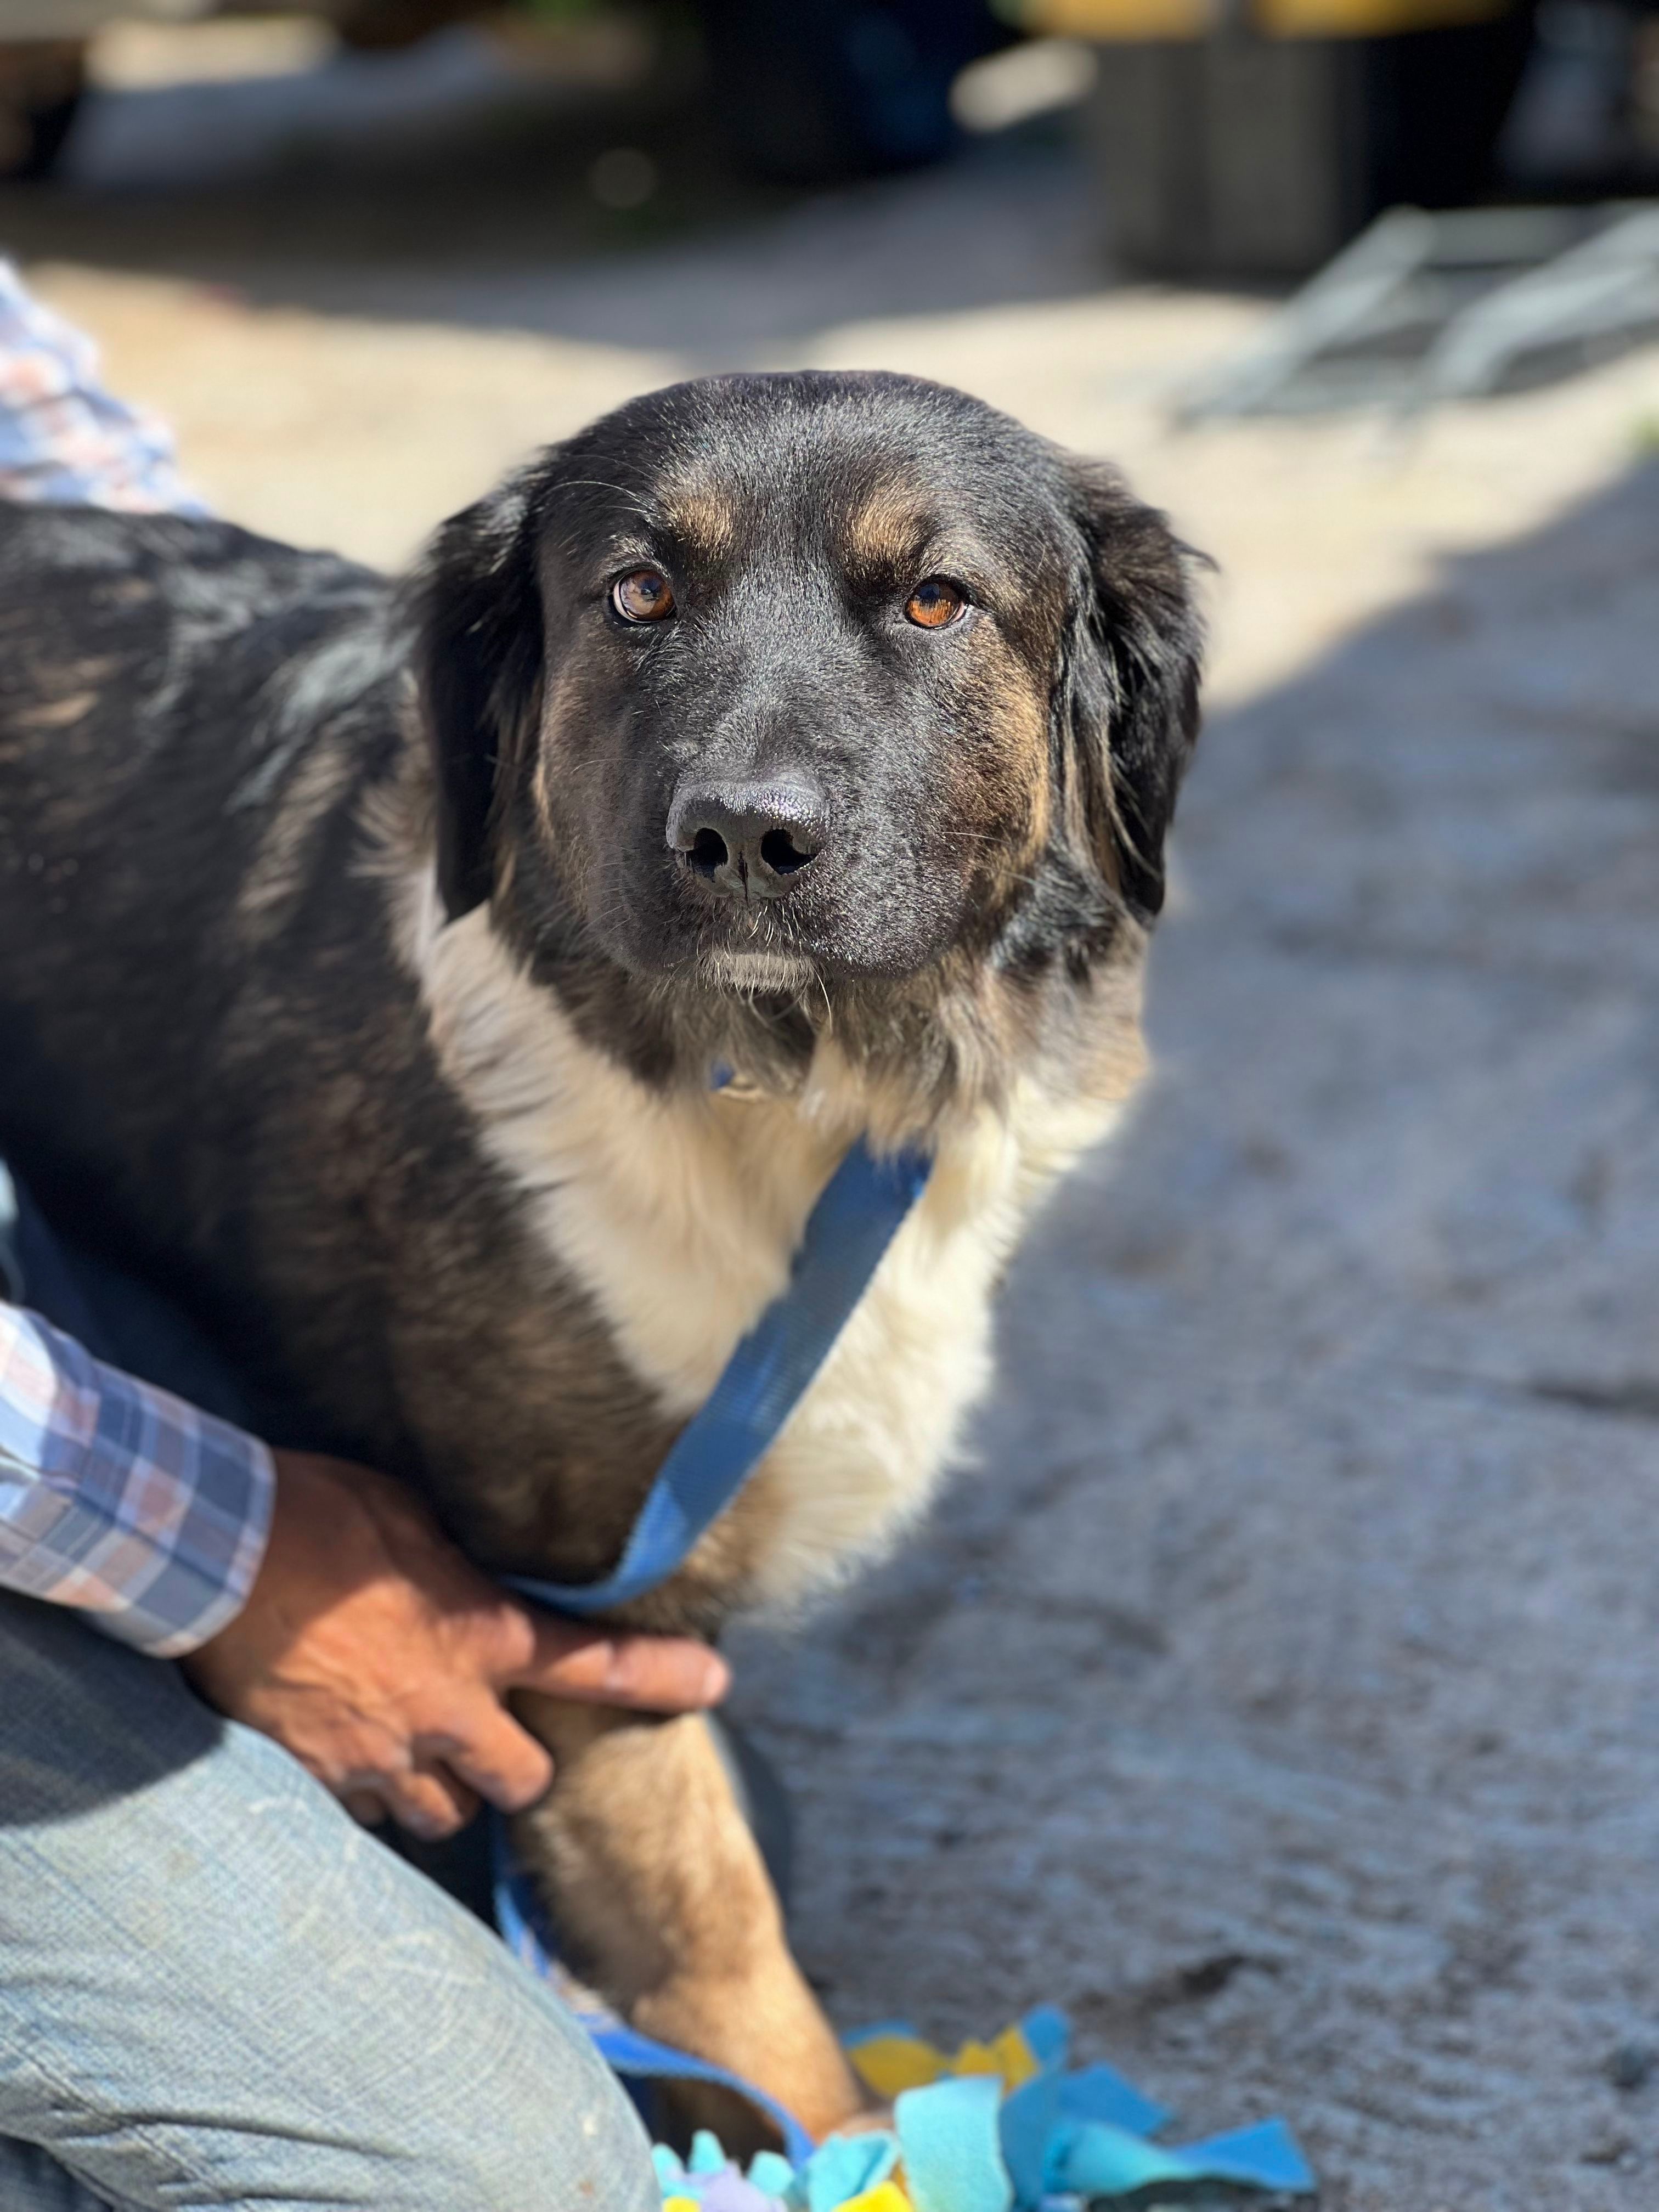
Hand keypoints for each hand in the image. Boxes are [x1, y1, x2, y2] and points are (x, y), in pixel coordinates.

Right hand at [181, 1450, 728, 1838]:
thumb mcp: (412, 1518)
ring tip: (419, 1743)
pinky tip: (354, 1750)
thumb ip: (461, 1562)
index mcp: (482, 1636)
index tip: (716, 1684)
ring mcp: (383, 1754)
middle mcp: (446, 1709)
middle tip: (496, 1733)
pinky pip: (369, 1812)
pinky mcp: (322, 1777)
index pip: (598, 1665)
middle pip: (522, 1781)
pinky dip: (373, 1792)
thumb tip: (478, 1568)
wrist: (217, 1559)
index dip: (665, 1679)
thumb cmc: (318, 1513)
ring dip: (445, 1787)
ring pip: (444, 1813)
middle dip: (517, 1766)